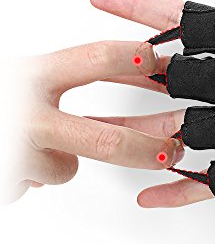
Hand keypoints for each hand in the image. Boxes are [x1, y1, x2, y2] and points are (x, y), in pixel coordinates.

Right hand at [2, 40, 183, 202]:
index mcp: (29, 75)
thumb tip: (116, 80)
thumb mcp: (17, 76)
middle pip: (103, 139)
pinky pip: (30, 183)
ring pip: (64, 168)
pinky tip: (6, 158)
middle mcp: (21, 112)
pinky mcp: (4, 180)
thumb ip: (50, 79)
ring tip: (26, 142)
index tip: (158, 61)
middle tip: (169, 150)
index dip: (130, 59)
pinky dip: (23, 175)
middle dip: (144, 149)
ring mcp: (13, 150)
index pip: (93, 60)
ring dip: (54, 160)